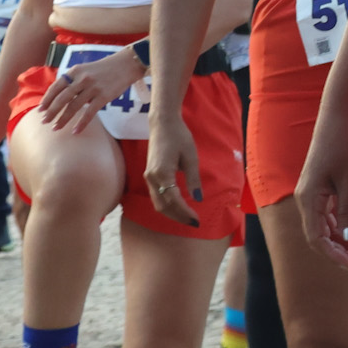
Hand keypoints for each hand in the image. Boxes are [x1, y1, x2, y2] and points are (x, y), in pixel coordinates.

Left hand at [37, 47, 141, 132]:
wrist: (125, 65)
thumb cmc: (103, 69)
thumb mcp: (84, 70)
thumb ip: (72, 81)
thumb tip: (59, 98)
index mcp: (75, 71)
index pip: (56, 87)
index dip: (47, 100)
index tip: (40, 110)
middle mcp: (82, 79)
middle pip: (62, 99)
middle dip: (51, 112)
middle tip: (44, 122)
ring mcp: (93, 88)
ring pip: (74, 107)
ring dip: (63, 119)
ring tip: (56, 128)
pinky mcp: (104, 96)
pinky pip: (89, 113)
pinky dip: (81, 123)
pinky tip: (75, 131)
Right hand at [140, 111, 204, 225]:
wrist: (162, 124)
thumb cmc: (179, 137)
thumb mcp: (191, 157)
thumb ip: (193, 179)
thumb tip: (199, 198)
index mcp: (162, 173)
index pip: (173, 200)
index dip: (185, 212)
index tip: (196, 220)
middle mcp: (151, 178)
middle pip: (163, 206)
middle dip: (178, 217)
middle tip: (194, 223)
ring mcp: (148, 177)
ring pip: (157, 203)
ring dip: (172, 213)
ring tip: (187, 218)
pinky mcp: (149, 175)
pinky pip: (156, 196)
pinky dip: (166, 205)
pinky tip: (178, 207)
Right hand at [291, 107, 347, 267]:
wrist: (339, 118)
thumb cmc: (344, 145)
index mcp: (309, 199)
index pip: (316, 238)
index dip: (334, 254)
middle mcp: (307, 200)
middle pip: (321, 236)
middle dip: (343, 251)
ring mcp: (313, 195)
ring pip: (327, 227)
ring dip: (345, 240)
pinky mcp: (322, 189)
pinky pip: (329, 215)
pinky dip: (344, 225)